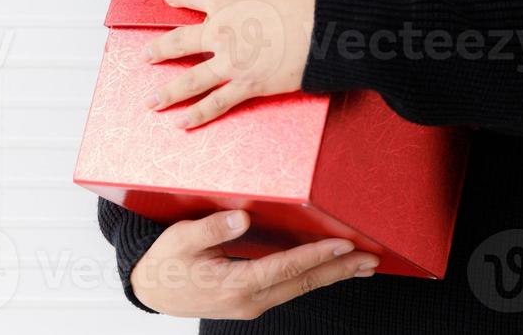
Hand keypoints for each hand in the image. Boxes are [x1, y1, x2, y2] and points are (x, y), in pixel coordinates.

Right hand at [129, 209, 378, 318]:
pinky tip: (330, 269)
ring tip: (362, 265)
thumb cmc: (166, 261)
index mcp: (235, 284)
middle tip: (371, 259)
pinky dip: (314, 277)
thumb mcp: (181, 238)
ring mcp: (252, 302)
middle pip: (303, 283)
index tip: (344, 244)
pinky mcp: (252, 299)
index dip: (317, 255)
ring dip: (332, 275)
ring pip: (300, 288)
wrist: (152, 290)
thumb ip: (211, 229)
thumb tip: (242, 219)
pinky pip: (291, 288)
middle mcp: (249, 299)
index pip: (285, 268)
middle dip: (339, 269)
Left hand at [146, 0, 316, 128]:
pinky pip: (217, 103)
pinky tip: (182, 122)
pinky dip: (198, 115)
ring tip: (151, 102)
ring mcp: (231, 61)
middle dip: (160, 49)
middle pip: (180, 41)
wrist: (325, 25)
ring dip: (168, 93)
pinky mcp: (247, 84)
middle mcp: (221, 31)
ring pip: (190, 80)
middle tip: (146, 56)